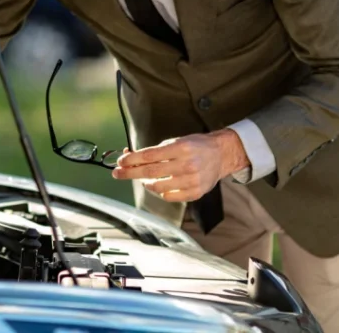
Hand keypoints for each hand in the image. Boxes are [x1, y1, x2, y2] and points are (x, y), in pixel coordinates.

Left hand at [110, 130, 247, 202]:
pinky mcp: (196, 192)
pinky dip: (161, 192)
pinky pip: (170, 196)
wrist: (221, 154)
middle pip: (150, 172)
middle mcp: (187, 164)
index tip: (120, 162)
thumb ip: (155, 151)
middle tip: (117, 173)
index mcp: (181, 148)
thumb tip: (131, 157)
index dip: (132, 160)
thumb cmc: (195, 146)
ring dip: (146, 183)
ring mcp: (192, 180)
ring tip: (144, 178)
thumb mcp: (176, 141)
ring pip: (158, 187)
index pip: (149, 155)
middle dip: (130, 173)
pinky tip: (160, 186)